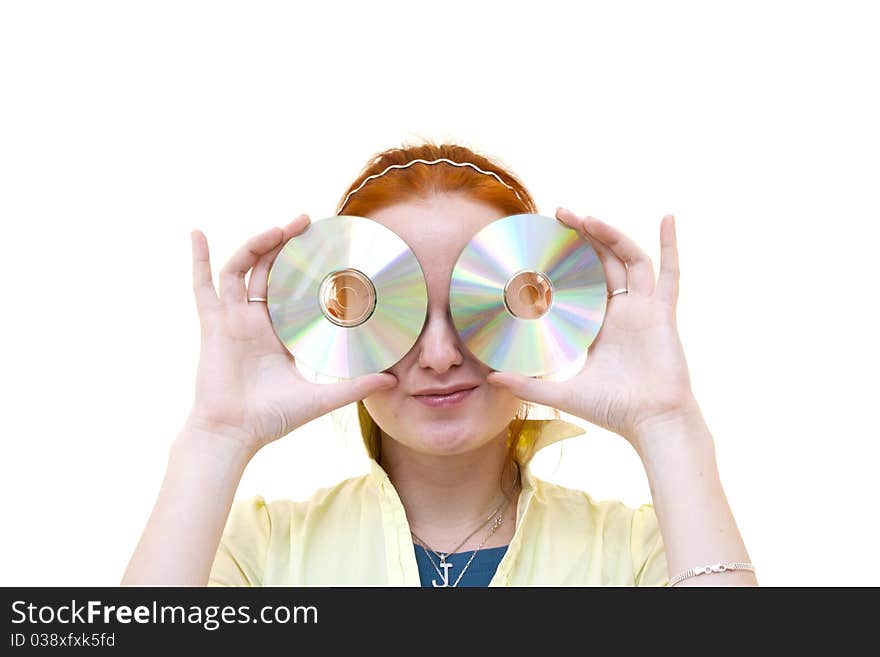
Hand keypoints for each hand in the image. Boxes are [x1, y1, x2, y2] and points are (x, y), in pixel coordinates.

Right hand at [184, 214, 397, 455]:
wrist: (235, 433)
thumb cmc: (273, 418)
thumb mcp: (321, 397)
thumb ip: (355, 387)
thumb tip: (392, 381)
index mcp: (280, 334)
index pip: (296, 290)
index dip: (309, 268)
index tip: (328, 247)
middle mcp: (256, 321)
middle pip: (269, 270)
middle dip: (286, 244)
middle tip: (308, 222)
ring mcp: (233, 319)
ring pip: (243, 269)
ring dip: (258, 245)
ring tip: (280, 228)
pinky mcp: (213, 323)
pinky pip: (202, 285)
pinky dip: (198, 259)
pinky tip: (197, 233)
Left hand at [486, 208, 698, 446]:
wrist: (652, 424)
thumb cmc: (613, 411)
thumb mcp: (563, 392)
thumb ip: (528, 385)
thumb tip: (491, 378)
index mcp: (599, 327)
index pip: (580, 283)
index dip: (565, 262)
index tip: (544, 241)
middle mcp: (622, 312)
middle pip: (603, 262)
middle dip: (583, 236)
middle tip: (559, 215)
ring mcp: (644, 310)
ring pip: (628, 260)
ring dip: (610, 236)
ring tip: (586, 217)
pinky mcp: (663, 314)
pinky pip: (670, 274)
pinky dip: (670, 245)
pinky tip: (667, 218)